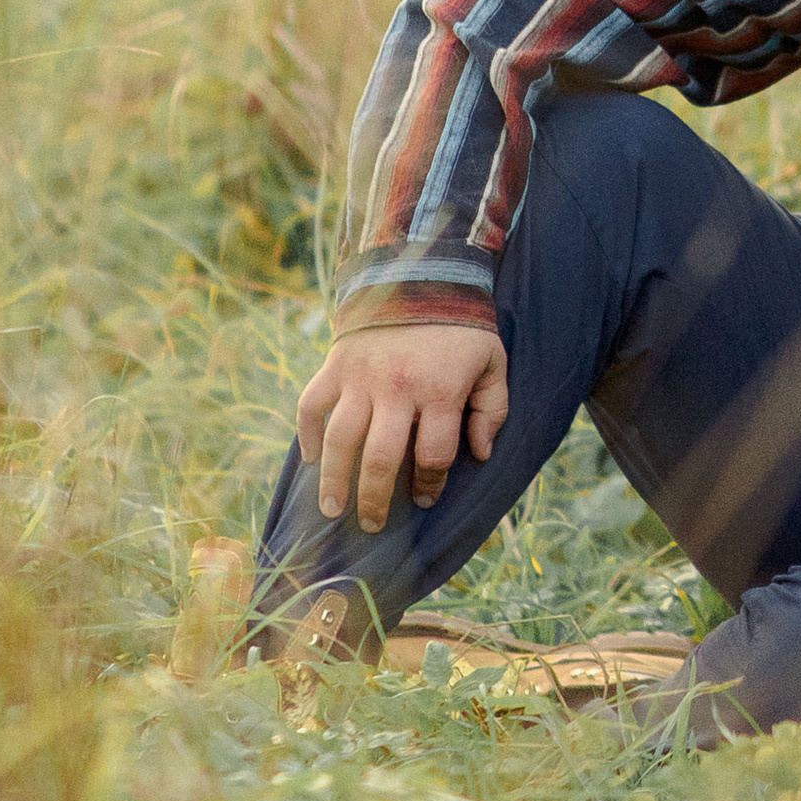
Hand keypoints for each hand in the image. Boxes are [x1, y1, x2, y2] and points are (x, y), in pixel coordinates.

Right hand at [294, 321, 510, 534]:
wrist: (420, 274)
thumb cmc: (462, 328)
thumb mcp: (492, 363)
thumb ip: (492, 410)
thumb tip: (479, 455)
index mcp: (439, 391)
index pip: (433, 456)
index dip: (431, 486)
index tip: (426, 501)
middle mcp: (397, 389)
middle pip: (381, 460)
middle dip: (375, 500)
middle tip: (371, 526)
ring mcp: (361, 377)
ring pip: (341, 440)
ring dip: (334, 481)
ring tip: (331, 511)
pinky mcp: (335, 365)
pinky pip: (311, 405)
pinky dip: (307, 434)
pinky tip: (312, 460)